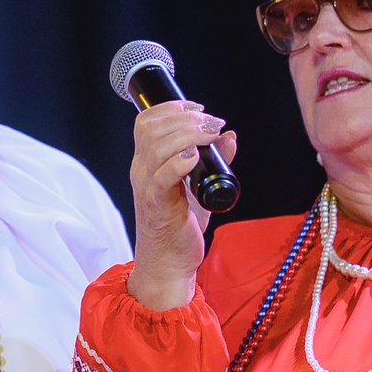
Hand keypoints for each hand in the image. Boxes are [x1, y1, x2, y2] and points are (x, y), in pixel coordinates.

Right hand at [126, 102, 237, 311]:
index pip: (145, 122)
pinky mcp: (159, 204)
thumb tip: (229, 136)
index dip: (170, 107)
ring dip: (188, 133)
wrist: (168, 264)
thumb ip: (213, 161)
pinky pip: (163, 175)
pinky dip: (180, 160)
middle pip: (151, 128)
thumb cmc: (180, 228)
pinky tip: (196, 156)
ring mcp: (147, 187)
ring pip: (157, 146)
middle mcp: (141, 172)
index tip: (197, 107)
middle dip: (185, 116)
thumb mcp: (199, 188)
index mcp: (146, 164)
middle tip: (212, 123)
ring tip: (211, 135)